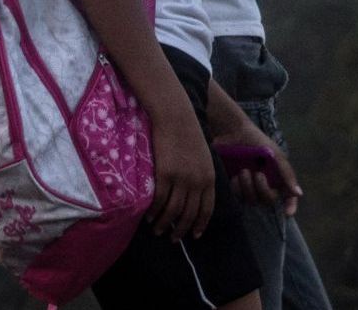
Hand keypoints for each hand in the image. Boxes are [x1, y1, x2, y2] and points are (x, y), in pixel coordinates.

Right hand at [145, 99, 215, 239]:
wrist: (176, 118)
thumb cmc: (188, 135)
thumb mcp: (203, 157)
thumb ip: (201, 177)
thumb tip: (194, 197)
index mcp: (209, 178)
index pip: (206, 209)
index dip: (199, 224)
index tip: (194, 235)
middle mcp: (197, 182)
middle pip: (189, 214)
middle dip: (181, 230)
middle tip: (173, 239)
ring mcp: (181, 179)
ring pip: (173, 211)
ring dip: (165, 224)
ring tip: (158, 230)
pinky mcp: (165, 174)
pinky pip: (159, 200)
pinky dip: (154, 211)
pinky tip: (149, 215)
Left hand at [213, 123, 302, 216]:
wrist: (233, 133)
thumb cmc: (257, 140)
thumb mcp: (275, 154)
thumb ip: (286, 174)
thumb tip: (298, 194)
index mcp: (279, 176)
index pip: (288, 196)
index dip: (290, 206)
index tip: (288, 212)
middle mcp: (267, 184)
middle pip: (268, 200)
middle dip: (262, 189)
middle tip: (257, 174)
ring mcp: (251, 187)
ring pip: (252, 200)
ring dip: (248, 187)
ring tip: (244, 171)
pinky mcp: (237, 187)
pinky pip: (239, 197)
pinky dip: (237, 188)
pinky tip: (235, 176)